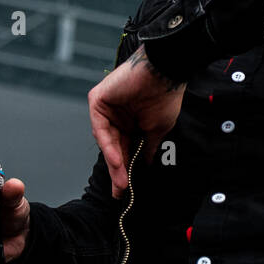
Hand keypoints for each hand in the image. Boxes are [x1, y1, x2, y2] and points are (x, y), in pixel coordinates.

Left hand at [89, 43, 185, 198]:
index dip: (125, 169)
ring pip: (106, 141)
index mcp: (131, 121)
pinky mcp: (98, 100)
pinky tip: (117, 160)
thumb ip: (148, 147)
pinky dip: (108, 145)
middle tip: (120, 190)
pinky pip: (100, 127)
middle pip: (114, 148)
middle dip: (117, 171)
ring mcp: (106, 108)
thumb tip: (147, 163)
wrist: (163, 72)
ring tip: (121, 181)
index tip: (127, 188)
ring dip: (114, 162)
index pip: (125, 149)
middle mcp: (117, 116)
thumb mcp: (158, 129)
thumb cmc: (165, 96)